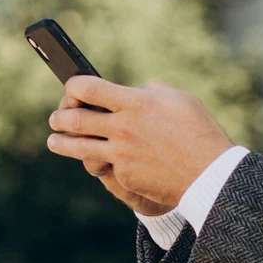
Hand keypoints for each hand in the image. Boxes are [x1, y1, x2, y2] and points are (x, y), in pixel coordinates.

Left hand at [47, 76, 233, 211]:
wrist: (209, 174)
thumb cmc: (198, 131)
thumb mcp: (178, 98)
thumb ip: (148, 91)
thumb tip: (130, 92)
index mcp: (135, 103)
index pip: (88, 88)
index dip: (73, 86)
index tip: (71, 89)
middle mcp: (123, 127)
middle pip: (75, 119)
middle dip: (60, 117)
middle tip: (56, 118)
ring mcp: (121, 154)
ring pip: (78, 148)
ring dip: (61, 143)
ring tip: (53, 141)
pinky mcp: (123, 175)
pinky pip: (106, 166)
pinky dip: (104, 162)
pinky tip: (100, 161)